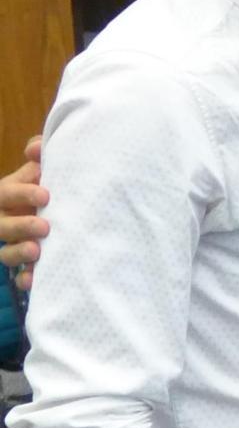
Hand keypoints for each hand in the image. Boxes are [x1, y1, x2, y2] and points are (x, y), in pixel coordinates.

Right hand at [0, 136, 47, 290]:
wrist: (45, 211)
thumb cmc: (42, 188)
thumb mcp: (37, 173)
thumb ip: (39, 159)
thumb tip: (36, 147)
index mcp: (7, 194)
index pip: (7, 193)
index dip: (22, 194)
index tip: (46, 195)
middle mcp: (3, 220)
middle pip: (2, 225)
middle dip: (21, 226)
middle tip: (44, 227)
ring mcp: (9, 243)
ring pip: (5, 252)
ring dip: (19, 252)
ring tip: (37, 252)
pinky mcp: (20, 263)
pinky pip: (17, 275)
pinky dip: (25, 279)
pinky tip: (33, 280)